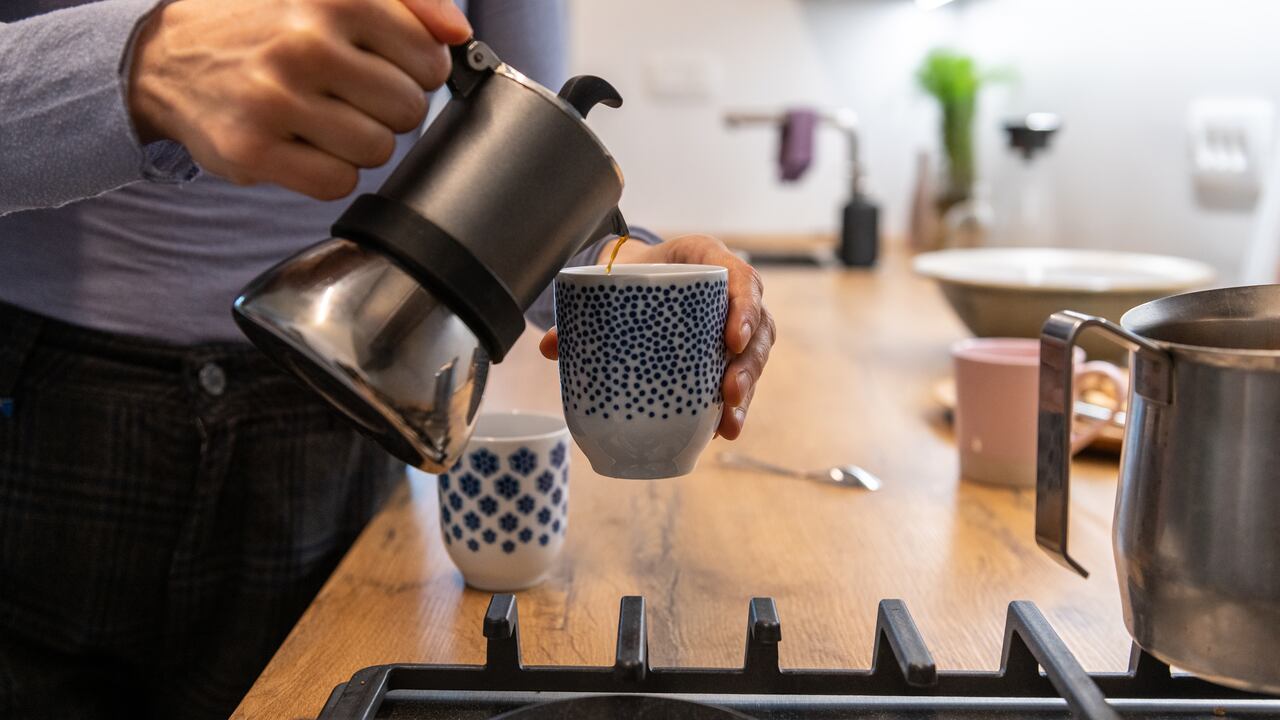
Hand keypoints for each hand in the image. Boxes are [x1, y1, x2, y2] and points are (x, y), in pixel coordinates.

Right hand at [128, 0, 471, 199]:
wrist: (166, 57)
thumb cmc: (264, 24)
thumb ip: (408, 1)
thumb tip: (458, 35)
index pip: (431, 60)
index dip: (415, 71)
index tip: (384, 66)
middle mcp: (303, 43)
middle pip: (409, 110)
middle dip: (387, 108)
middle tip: (348, 94)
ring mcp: (274, 98)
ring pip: (378, 150)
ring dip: (359, 142)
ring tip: (322, 118)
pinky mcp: (251, 148)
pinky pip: (338, 183)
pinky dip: (329, 172)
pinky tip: (304, 145)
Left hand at [539, 235, 775, 439]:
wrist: (633, 273)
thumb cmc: (629, 272)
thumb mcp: (612, 278)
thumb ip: (582, 310)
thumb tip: (548, 346)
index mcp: (707, 259)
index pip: (742, 278)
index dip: (744, 307)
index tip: (731, 339)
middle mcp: (731, 291)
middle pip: (759, 326)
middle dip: (748, 363)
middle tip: (729, 392)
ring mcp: (734, 323)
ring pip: (755, 356)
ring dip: (746, 390)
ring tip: (729, 424)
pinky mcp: (727, 351)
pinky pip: (742, 375)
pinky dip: (733, 404)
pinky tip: (724, 430)